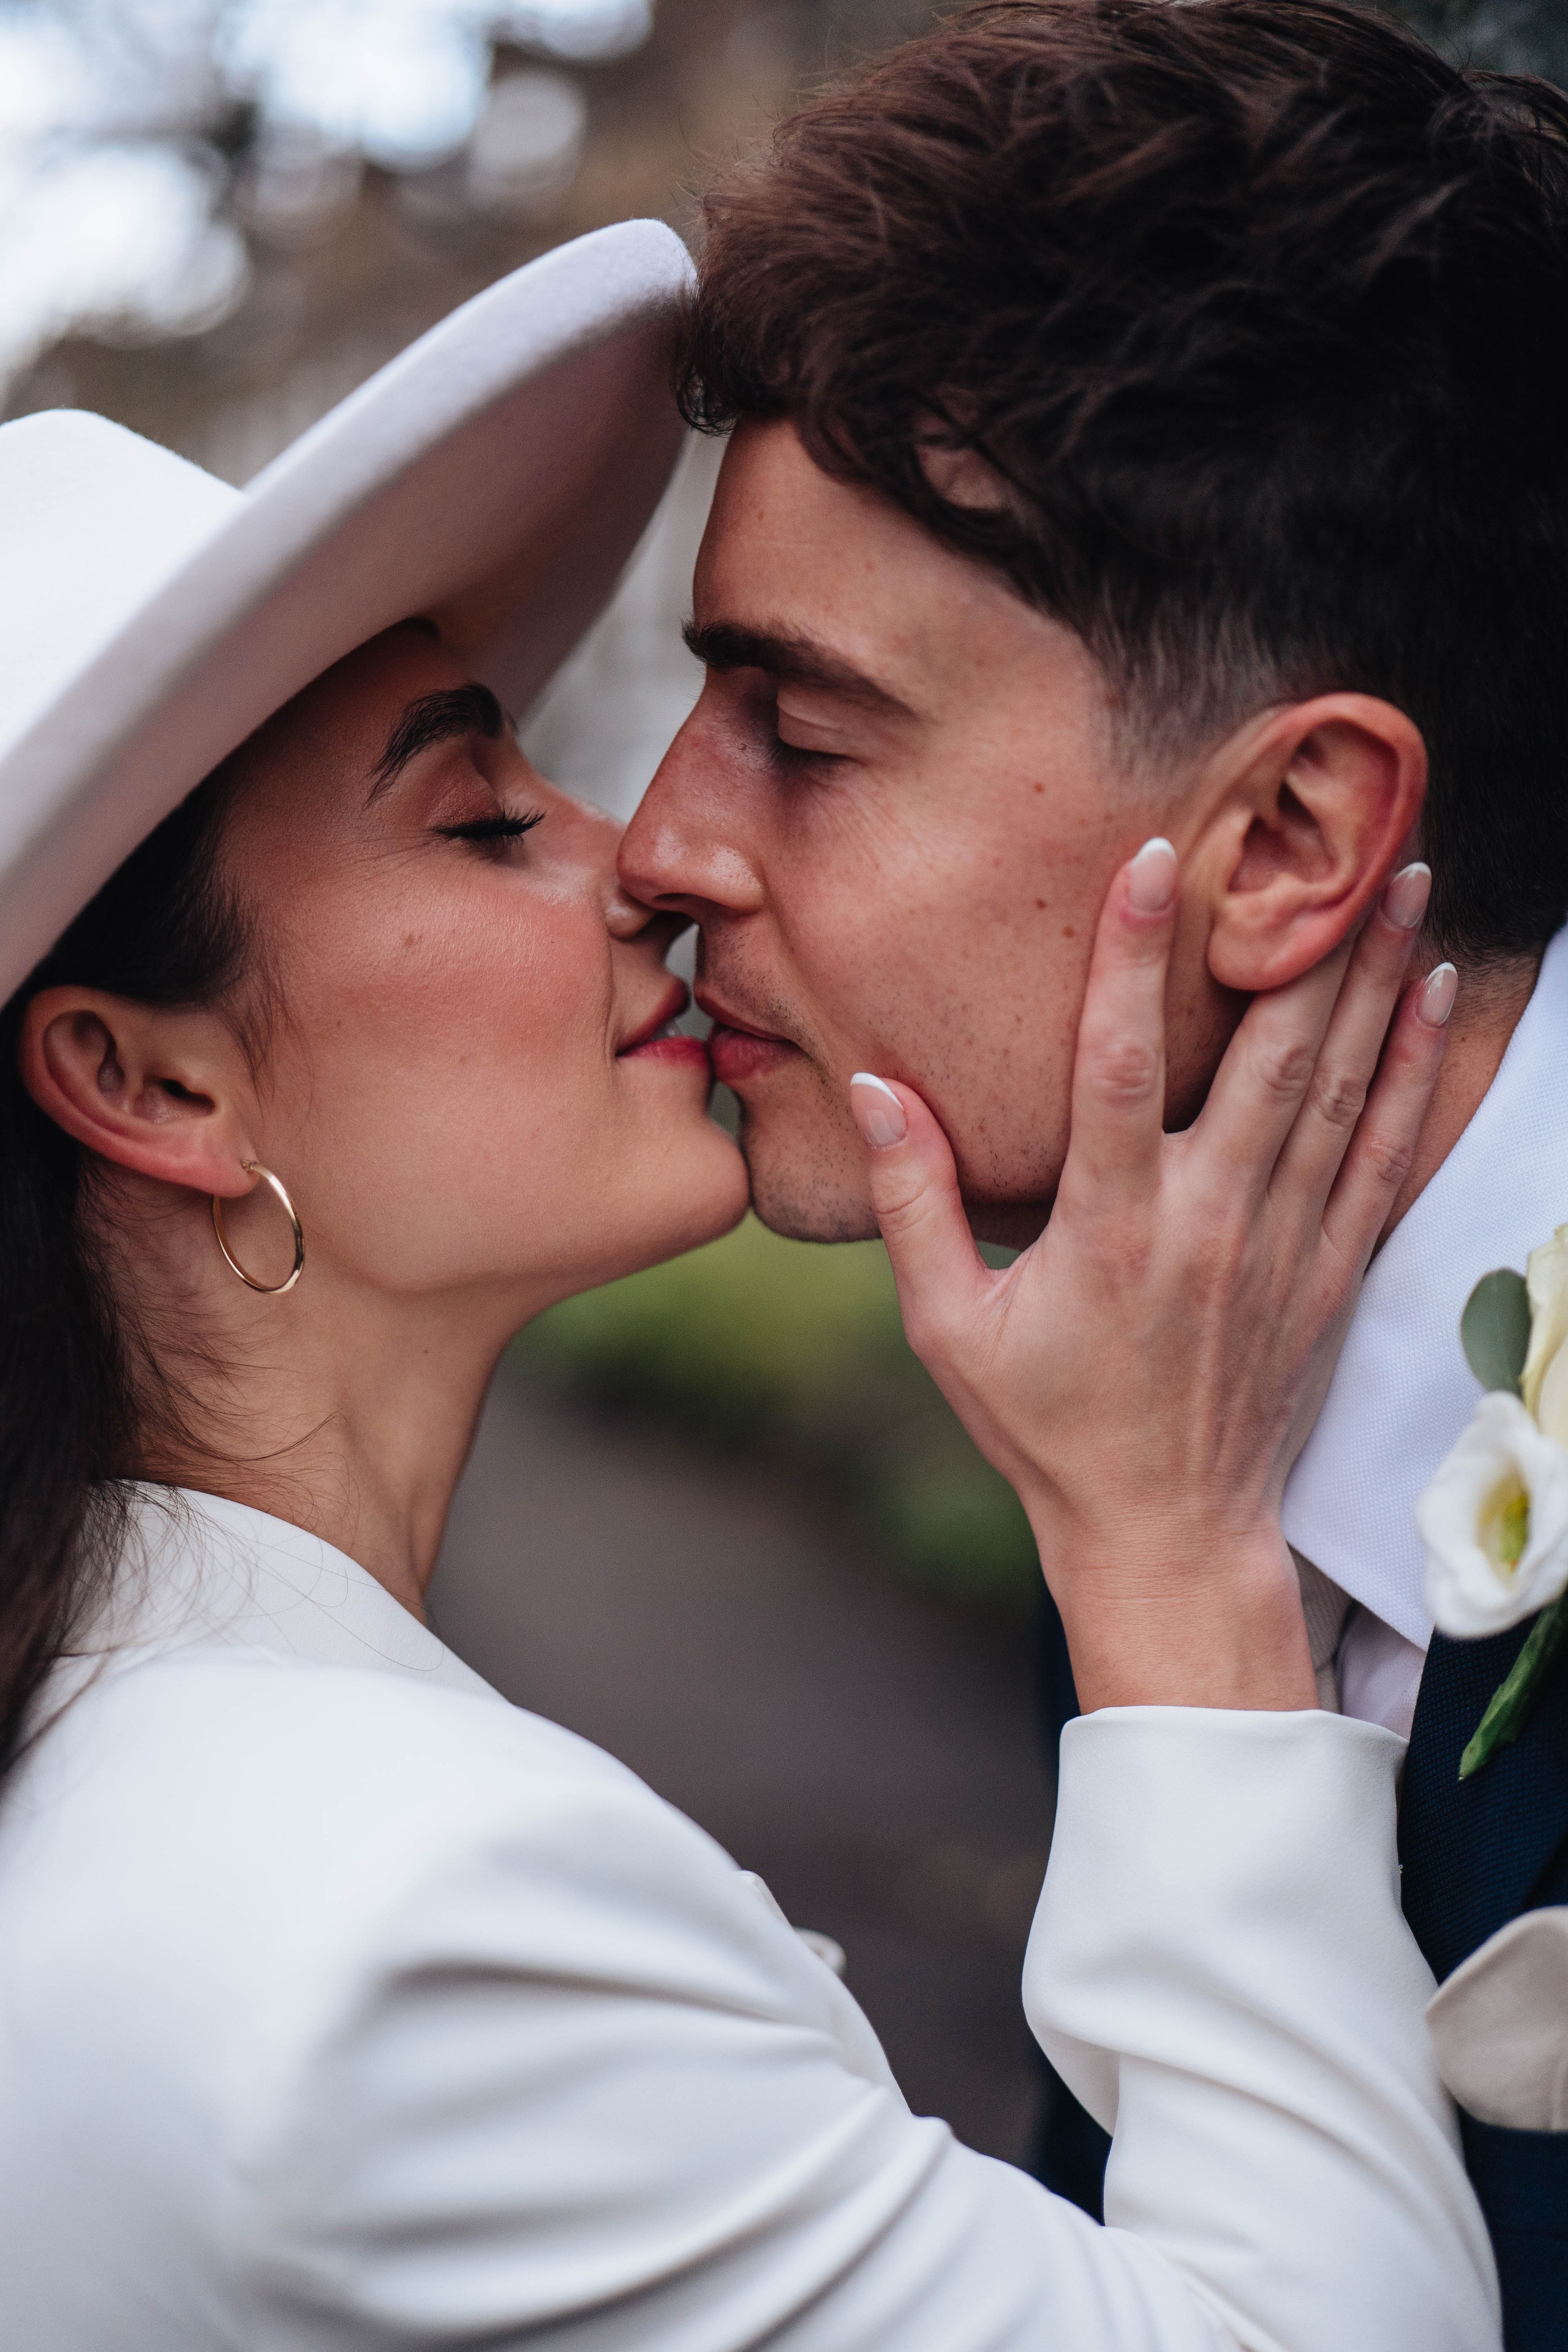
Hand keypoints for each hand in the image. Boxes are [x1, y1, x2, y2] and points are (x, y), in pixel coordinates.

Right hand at [849, 842, 1452, 1712]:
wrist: (1165, 1528)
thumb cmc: (1046, 1427)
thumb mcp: (947, 1327)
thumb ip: (915, 1201)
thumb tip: (871, 1085)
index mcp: (1109, 1232)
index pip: (1119, 1067)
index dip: (1134, 957)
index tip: (1158, 855)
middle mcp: (1208, 1224)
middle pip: (1271, 1057)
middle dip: (1309, 938)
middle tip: (1342, 834)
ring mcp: (1281, 1245)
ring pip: (1340, 1090)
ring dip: (1374, 980)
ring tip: (1403, 878)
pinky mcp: (1326, 1270)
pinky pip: (1382, 1154)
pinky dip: (1412, 1072)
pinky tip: (1432, 1000)